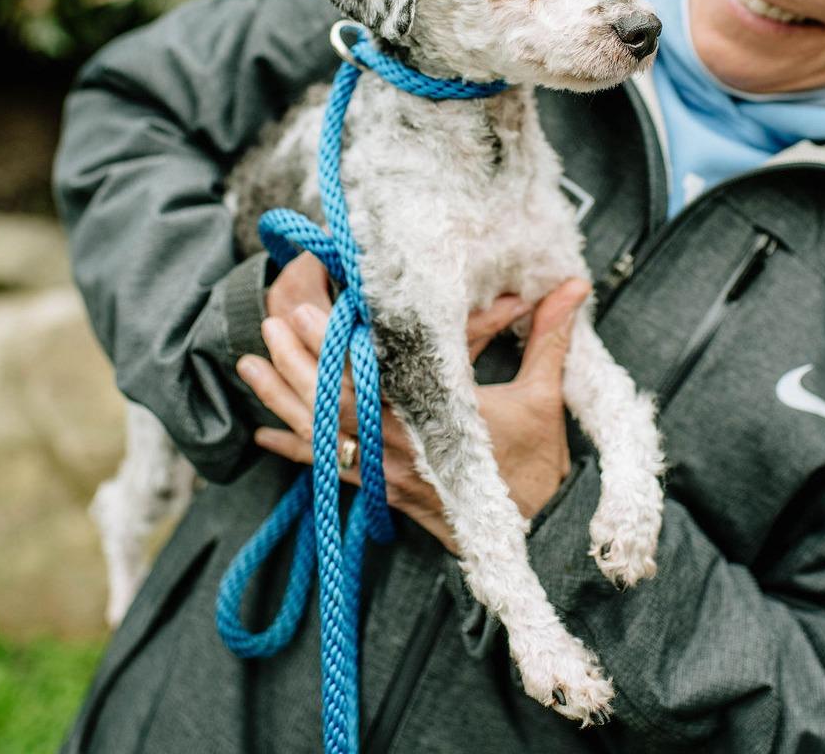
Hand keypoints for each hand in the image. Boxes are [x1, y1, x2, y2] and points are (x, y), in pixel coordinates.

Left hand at [238, 253, 586, 550]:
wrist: (536, 538)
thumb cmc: (537, 468)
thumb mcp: (542, 398)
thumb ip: (549, 337)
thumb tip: (575, 286)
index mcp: (433, 420)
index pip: (369, 380)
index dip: (332, 349)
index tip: (303, 315)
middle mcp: (399, 448)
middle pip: (331, 406)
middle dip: (295, 366)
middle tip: (266, 328)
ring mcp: (386, 473)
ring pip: (321, 438)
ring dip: (282, 401)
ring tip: (249, 366)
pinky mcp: (384, 490)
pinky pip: (329, 472)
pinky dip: (295, 451)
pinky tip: (263, 434)